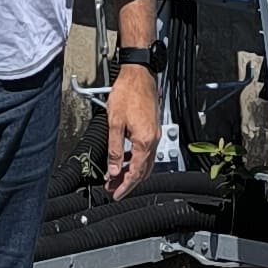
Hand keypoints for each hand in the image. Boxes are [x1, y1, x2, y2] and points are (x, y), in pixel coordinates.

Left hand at [104, 52, 158, 199]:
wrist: (139, 74)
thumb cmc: (127, 92)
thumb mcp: (114, 123)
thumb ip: (114, 149)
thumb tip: (113, 170)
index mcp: (145, 140)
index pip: (135, 172)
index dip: (125, 186)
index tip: (115, 193)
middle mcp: (153, 139)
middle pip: (143, 170)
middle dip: (128, 182)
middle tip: (113, 188)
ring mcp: (155, 133)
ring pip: (145, 162)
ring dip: (132, 171)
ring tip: (116, 176)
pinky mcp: (152, 128)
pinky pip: (146, 151)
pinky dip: (136, 159)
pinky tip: (124, 158)